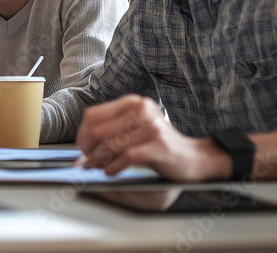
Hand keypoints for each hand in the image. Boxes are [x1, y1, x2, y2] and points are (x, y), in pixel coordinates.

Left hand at [74, 94, 229, 181]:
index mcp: (133, 103)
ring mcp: (151, 127)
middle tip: (88, 162)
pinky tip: (111, 172)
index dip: (82, 134)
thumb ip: (111, 133)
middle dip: (88, 149)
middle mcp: (142, 110)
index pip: (93, 115)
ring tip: (98, 168)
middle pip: (98, 129)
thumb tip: (82, 151)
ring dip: (99, 161)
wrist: (194, 158)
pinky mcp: (159, 146)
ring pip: (110, 144)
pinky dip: (114, 167)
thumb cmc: (159, 145)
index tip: (82, 149)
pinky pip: (127, 157)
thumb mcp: (135, 130)